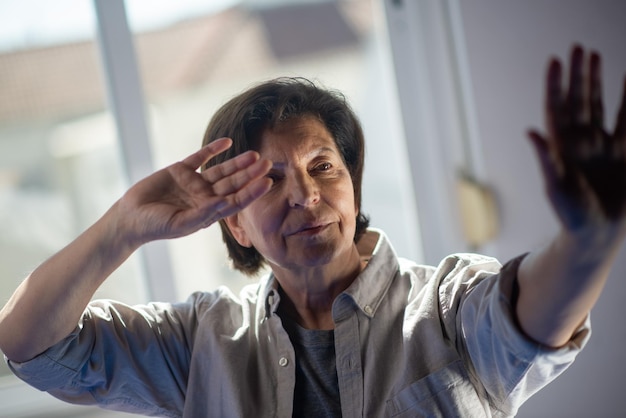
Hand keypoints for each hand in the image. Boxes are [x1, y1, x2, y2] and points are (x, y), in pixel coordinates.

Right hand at [117, 138, 271, 244]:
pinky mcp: (180, 170)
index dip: (252, 192)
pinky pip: (200, 157)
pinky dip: (213, 149)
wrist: (130, 217)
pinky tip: (227, 142)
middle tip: (268, 164)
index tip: (267, 182)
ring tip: (254, 155)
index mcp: (209, 211)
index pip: (236, 201)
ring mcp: (194, 182)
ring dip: (237, 163)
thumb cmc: (156, 226)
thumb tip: (224, 202)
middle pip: (233, 183)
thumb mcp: (181, 223)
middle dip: (250, 174)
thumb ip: (203, 213)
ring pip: (221, 170)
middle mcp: (205, 196)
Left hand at [529, 45, 625, 238]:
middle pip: (577, 100)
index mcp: (560, 147)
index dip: (554, 85)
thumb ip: (546, 160)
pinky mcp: (623, 152)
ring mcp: (602, 144)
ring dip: (597, 81)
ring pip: (599, 104)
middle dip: (577, 75)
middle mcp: (579, 141)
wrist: (598, 234)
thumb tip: (530, 131)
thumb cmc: (571, 214)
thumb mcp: (556, 188)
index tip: (555, 61)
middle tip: (577, 48)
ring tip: (594, 55)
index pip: (556, 108)